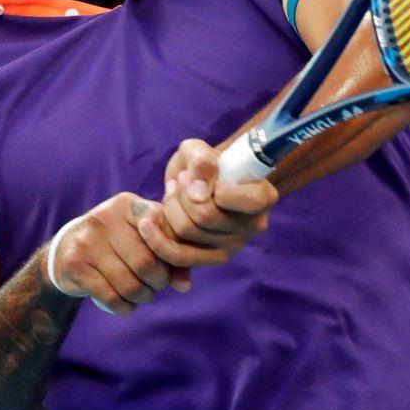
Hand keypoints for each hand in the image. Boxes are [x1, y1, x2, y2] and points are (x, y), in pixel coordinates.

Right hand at [47, 192, 230, 314]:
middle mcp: (104, 218)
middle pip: (146, 262)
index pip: (160, 228)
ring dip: (143, 297)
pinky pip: (111, 297)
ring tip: (144, 295)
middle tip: (158, 285)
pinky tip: (126, 304)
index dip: (171, 252)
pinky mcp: (76, 266)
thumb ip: (168, 251)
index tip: (170, 263)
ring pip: (129, 284)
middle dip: (159, 281)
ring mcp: (87, 242)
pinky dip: (125, 307)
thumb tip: (184, 285)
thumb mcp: (141, 234)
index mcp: (126, 204)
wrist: (65, 249)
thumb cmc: (116, 241)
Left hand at [147, 139, 278, 262]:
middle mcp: (253, 226)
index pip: (247, 200)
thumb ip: (201, 163)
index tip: (199, 173)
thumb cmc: (203, 162)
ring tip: (171, 192)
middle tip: (179, 181)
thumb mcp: (199, 150)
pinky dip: (158, 241)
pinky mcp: (209, 259)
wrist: (197, 181)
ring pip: (188, 233)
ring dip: (169, 208)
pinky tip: (147, 225)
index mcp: (263, 197)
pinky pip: (179, 258)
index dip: (217, 187)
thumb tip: (199, 194)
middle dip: (182, 194)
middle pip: (206, 216)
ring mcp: (233, 246)